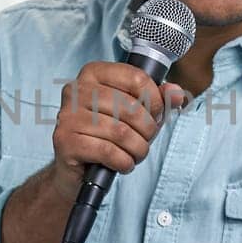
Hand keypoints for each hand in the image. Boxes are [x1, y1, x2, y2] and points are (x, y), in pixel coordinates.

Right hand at [47, 61, 189, 201]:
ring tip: (136, 154)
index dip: (155, 100)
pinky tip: (123, 164)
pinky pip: (107, 151)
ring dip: (138, 149)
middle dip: (148, 130)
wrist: (75, 169)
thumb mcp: (135, 114)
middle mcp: (77, 90)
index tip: (156, 114)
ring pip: (121, 132)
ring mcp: (68, 116)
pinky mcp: (65, 141)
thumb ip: (157, 100)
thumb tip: (176, 93)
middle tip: (146, 141)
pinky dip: (124, 162)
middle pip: (131, 107)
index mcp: (93, 73)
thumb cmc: (107, 135)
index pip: (136, 77)